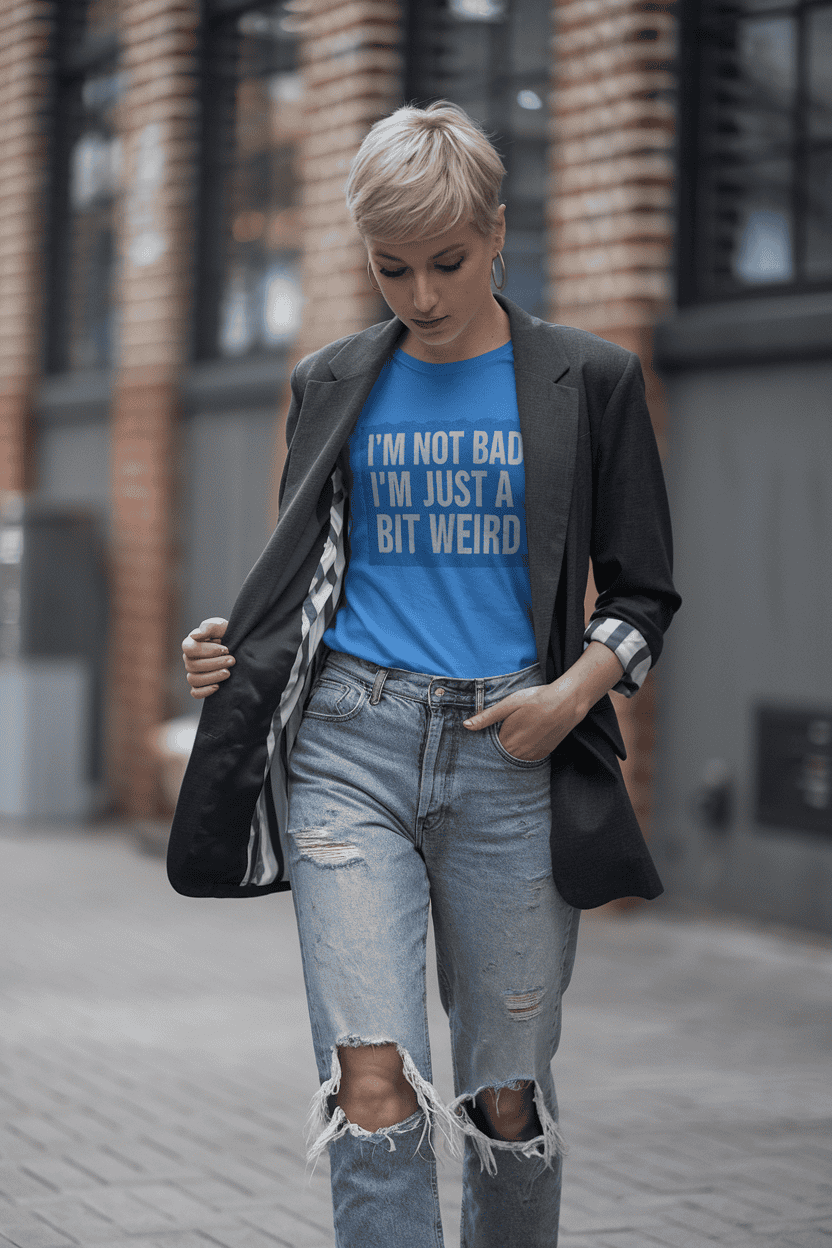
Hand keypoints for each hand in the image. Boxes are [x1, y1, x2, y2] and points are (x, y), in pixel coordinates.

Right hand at [182, 617, 233, 698]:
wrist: (241, 647)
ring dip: (212, 677)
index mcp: (190, 644)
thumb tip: (194, 636)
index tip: (226, 649)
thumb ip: (209, 627)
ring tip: (228, 672)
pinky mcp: (200, 686)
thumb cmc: (227, 634)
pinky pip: (195, 693)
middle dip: (215, 663)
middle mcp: (189, 659)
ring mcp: (193, 673)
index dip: (207, 650)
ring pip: (194, 679)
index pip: (189, 649)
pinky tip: (218, 687)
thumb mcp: (221, 626)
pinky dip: (205, 691)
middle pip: (192, 665)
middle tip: (232, 660)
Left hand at [462, 642, 624, 760]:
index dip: (484, 746)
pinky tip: (525, 741)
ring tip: (514, 738)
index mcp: (507, 741)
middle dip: (496, 751)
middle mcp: (519, 753)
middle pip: (501, 756)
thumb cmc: (536, 700)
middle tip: (497, 739)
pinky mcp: (544, 753)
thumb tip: (465, 725)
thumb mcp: (508, 704)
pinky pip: (529, 759)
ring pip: (515, 758)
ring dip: (511, 752)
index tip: (478, 744)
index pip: (488, 751)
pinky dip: (524, 753)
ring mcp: (533, 755)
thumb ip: (487, 717)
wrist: (566, 703)